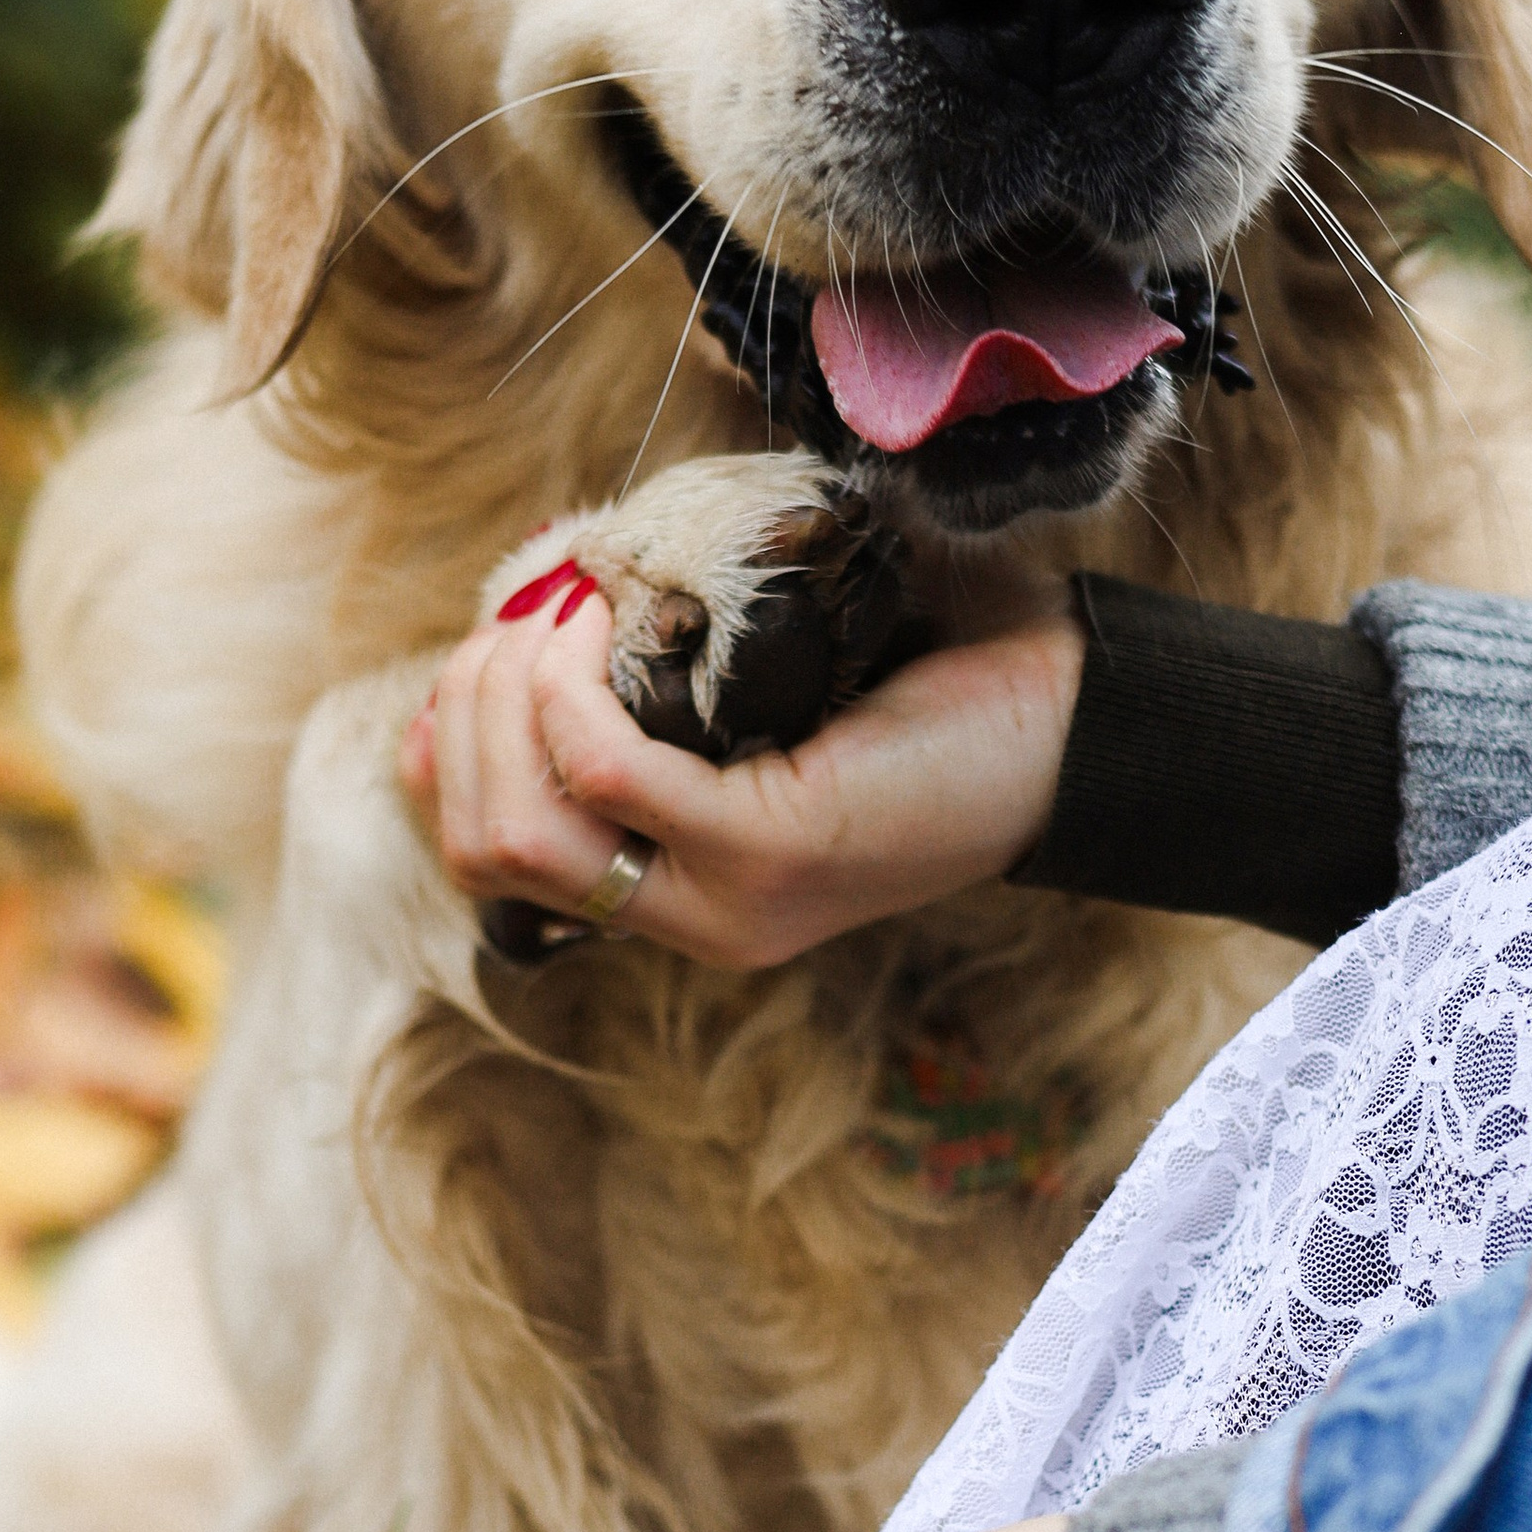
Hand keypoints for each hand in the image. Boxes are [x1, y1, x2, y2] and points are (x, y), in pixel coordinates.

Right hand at [407, 583, 1081, 969]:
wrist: (1080, 719)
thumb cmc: (933, 677)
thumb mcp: (764, 688)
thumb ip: (655, 675)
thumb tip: (523, 612)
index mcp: (682, 893)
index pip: (486, 852)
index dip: (451, 738)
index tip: (496, 639)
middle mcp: (693, 920)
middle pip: (478, 846)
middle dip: (467, 707)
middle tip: (529, 614)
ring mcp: (724, 901)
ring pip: (515, 827)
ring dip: (503, 696)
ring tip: (561, 615)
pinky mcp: (767, 853)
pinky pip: (606, 771)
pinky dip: (573, 683)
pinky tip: (604, 619)